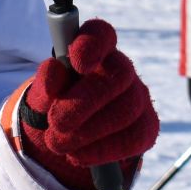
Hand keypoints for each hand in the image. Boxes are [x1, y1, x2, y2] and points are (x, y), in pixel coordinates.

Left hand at [17, 19, 157, 189]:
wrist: (69, 133)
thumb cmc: (56, 102)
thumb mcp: (44, 94)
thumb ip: (46, 83)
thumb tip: (53, 69)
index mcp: (94, 49)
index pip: (101, 34)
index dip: (92, 44)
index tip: (76, 61)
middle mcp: (121, 69)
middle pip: (118, 76)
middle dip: (84, 102)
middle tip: (56, 122)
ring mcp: (138, 97)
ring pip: (126, 110)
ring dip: (88, 131)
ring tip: (56, 143)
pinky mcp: (146, 127)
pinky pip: (134, 139)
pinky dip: (102, 150)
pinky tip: (77, 155)